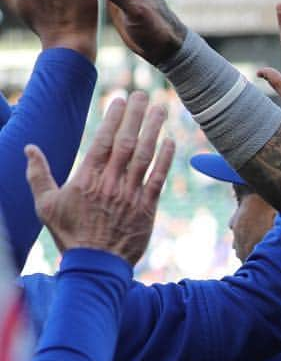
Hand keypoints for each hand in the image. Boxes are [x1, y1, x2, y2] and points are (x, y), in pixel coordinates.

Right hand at [26, 91, 174, 264]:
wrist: (95, 265)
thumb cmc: (70, 234)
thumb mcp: (45, 204)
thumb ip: (38, 174)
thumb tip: (29, 148)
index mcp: (87, 178)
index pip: (103, 140)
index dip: (114, 118)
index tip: (121, 99)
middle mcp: (111, 182)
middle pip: (127, 142)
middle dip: (137, 116)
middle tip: (145, 95)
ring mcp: (131, 194)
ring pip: (145, 156)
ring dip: (154, 130)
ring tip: (162, 110)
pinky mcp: (147, 208)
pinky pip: (158, 179)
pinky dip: (165, 159)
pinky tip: (171, 142)